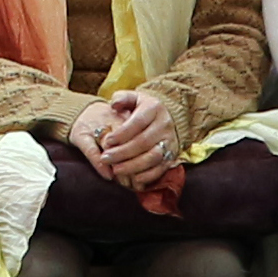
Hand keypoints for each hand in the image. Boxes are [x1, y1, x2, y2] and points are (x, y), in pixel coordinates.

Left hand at [67, 91, 182, 189]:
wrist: (166, 116)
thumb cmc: (142, 108)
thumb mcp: (133, 97)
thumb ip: (121, 97)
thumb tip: (113, 104)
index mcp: (154, 108)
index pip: (138, 122)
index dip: (122, 133)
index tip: (107, 141)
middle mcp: (164, 125)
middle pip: (143, 142)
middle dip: (122, 152)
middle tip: (105, 158)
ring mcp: (170, 141)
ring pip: (153, 157)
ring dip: (133, 166)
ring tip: (116, 170)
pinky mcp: (172, 155)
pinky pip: (161, 168)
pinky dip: (148, 175)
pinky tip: (133, 179)